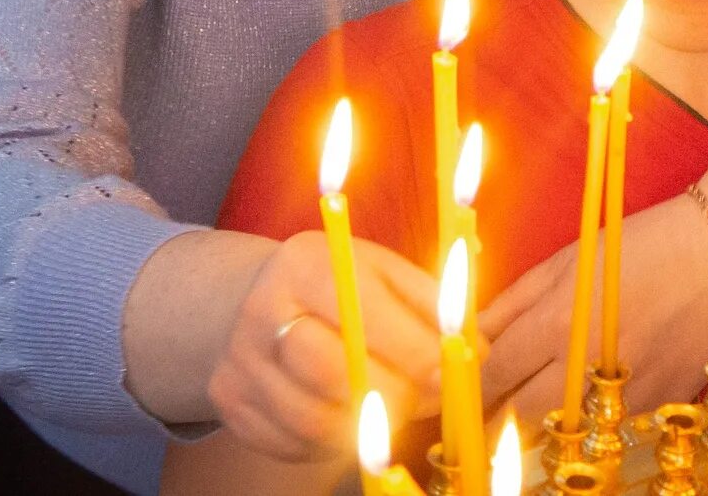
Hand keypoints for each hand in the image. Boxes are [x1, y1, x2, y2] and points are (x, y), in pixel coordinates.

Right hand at [208, 229, 443, 461]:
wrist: (255, 301)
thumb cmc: (339, 289)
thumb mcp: (383, 273)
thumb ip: (431, 304)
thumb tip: (475, 351)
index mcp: (305, 264)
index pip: (364, 314)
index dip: (416, 350)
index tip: (450, 370)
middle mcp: (262, 310)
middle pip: (335, 374)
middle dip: (394, 396)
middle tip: (423, 397)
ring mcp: (240, 362)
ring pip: (316, 421)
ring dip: (367, 429)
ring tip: (392, 408)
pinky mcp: (232, 406)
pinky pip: (294, 444)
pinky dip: (333, 443)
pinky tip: (349, 418)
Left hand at [480, 195, 707, 429]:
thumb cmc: (638, 246)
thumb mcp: (564, 263)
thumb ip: (511, 304)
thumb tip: (467, 338)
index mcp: (560, 321)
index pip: (495, 373)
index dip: (465, 390)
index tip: (445, 396)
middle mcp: (591, 364)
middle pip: (522, 416)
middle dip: (493, 420)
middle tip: (480, 416)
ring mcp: (628, 392)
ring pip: (564, 433)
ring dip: (538, 427)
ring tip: (526, 413)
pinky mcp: (659, 406)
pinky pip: (609, 429)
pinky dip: (588, 422)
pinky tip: (583, 403)